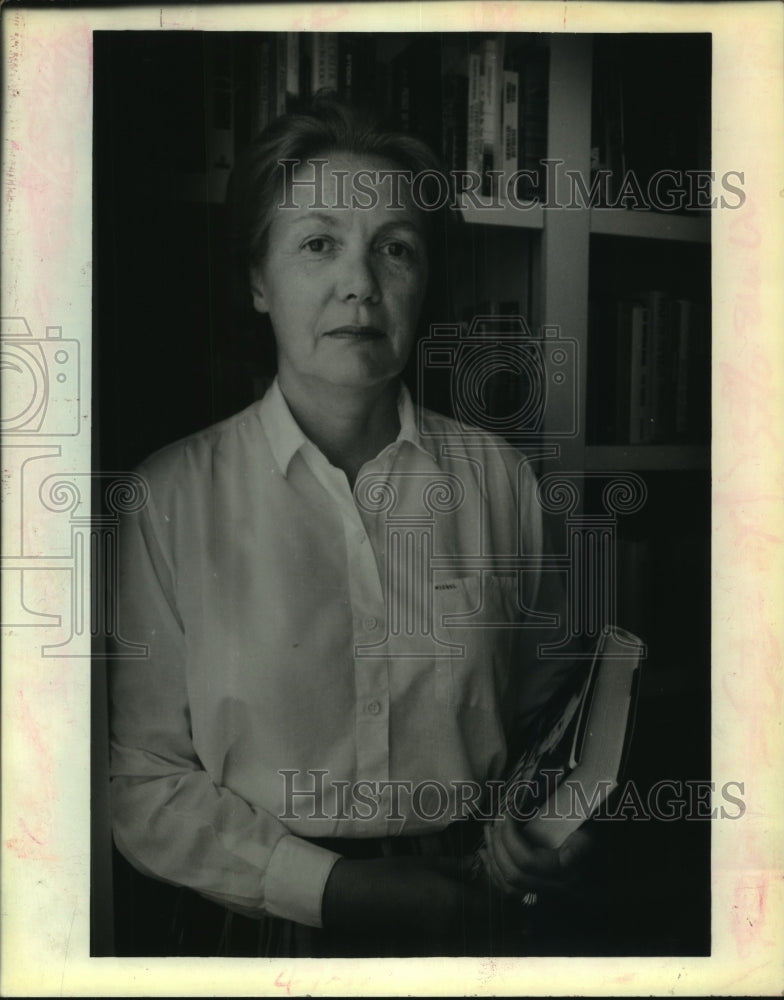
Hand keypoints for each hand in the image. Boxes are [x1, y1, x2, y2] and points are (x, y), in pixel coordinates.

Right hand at [321, 853, 515, 954]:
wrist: (360, 900)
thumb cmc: (394, 875)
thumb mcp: (430, 864)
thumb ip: (460, 868)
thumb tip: (483, 867)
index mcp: (456, 902)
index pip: (498, 906)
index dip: (514, 900)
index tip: (523, 890)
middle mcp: (455, 926)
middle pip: (496, 929)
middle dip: (511, 920)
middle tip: (520, 907)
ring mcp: (444, 939)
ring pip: (482, 939)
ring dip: (495, 930)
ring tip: (502, 915)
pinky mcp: (434, 945)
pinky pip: (465, 941)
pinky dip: (476, 935)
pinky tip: (475, 921)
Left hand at [480, 816, 592, 896]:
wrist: (601, 848)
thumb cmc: (589, 826)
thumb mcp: (584, 818)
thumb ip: (566, 813)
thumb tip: (535, 797)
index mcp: (567, 868)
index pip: (527, 860)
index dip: (510, 836)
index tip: (506, 812)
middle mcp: (557, 887)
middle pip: (515, 873)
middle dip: (499, 844)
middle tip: (495, 819)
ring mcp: (548, 892)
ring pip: (510, 884)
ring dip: (493, 855)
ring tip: (488, 829)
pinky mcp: (540, 892)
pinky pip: (509, 890)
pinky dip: (493, 870)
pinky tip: (485, 852)